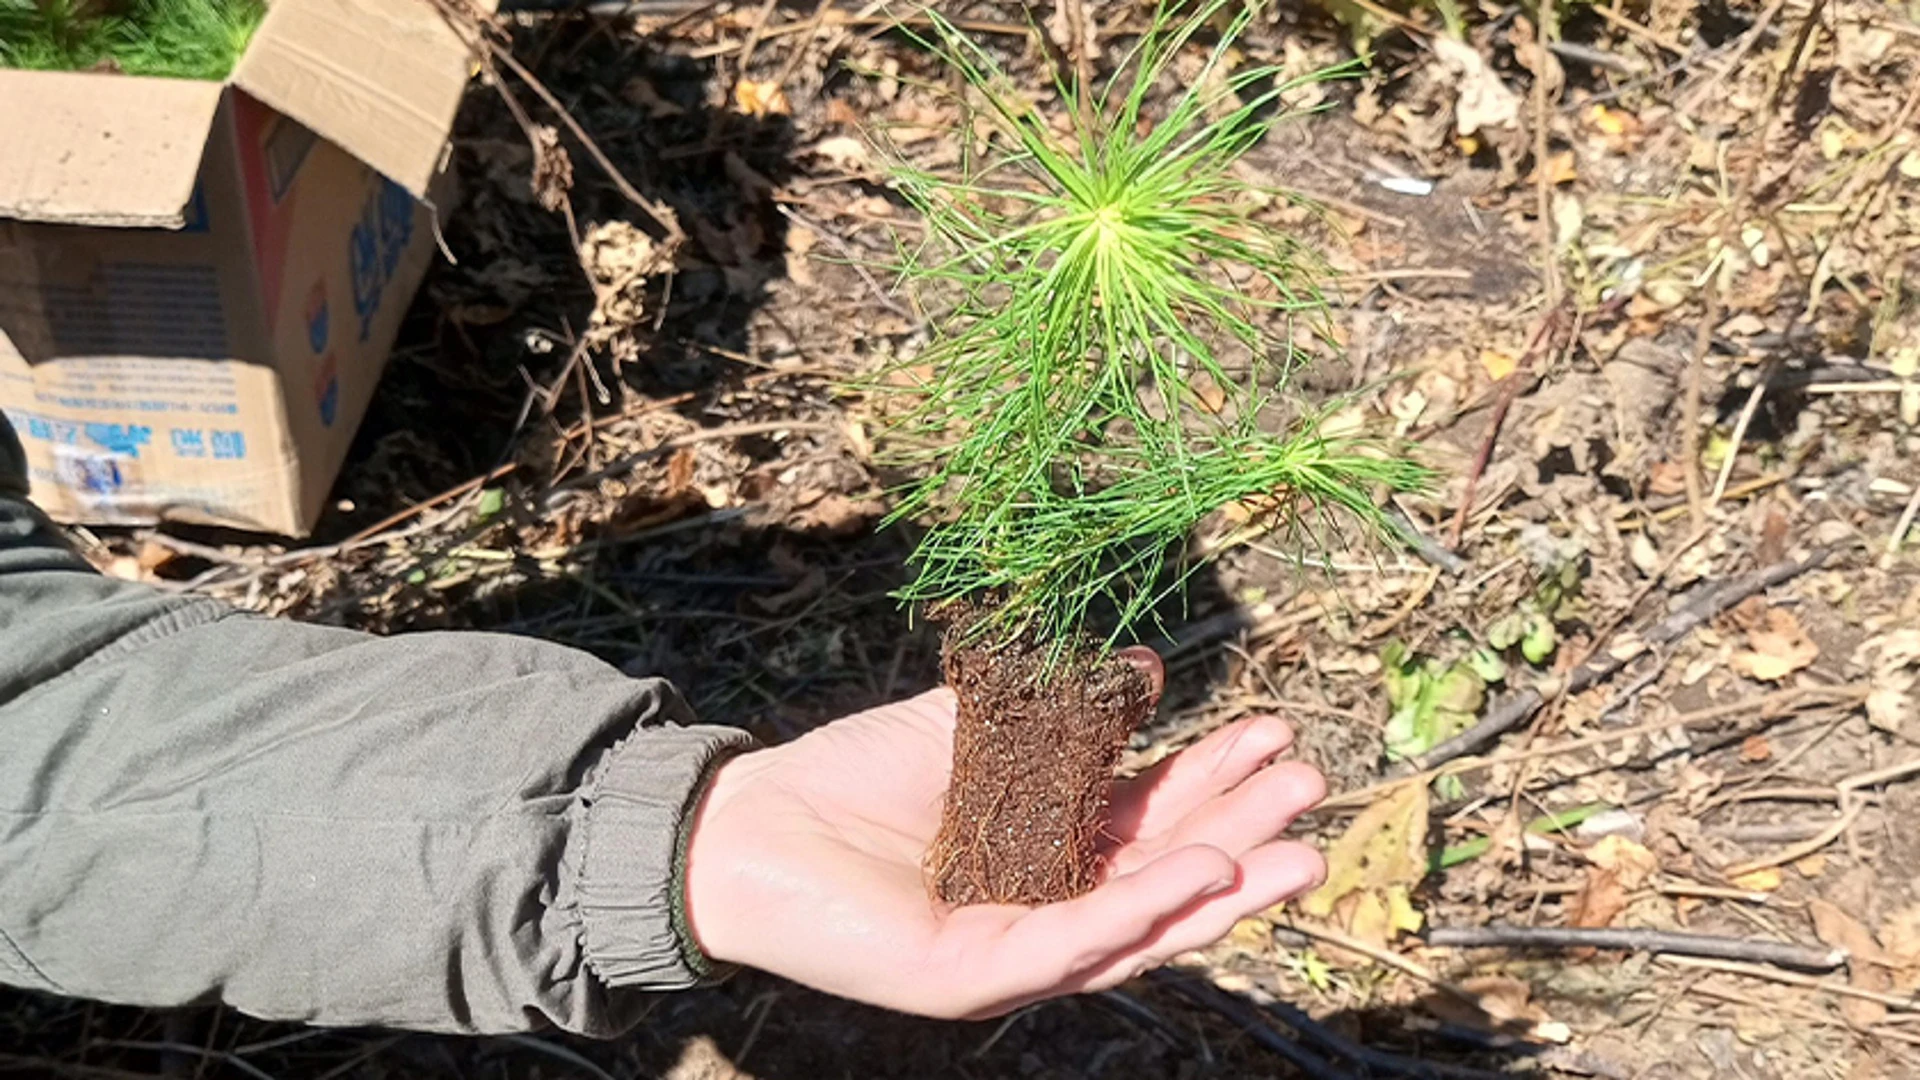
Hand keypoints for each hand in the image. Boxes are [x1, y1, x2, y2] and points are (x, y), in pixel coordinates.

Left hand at [681, 649, 1326, 1019]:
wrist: (751, 824)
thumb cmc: (856, 777)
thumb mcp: (979, 728)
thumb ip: (1064, 708)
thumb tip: (1149, 667)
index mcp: (1050, 849)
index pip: (1153, 819)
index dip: (1216, 778)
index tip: (1275, 729)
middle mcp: (1047, 906)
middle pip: (1166, 875)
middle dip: (1245, 831)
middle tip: (1310, 784)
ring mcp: (1017, 950)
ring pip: (1140, 926)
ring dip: (1223, 887)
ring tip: (1297, 850)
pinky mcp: (978, 976)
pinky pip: (1074, 945)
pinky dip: (1142, 911)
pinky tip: (1201, 872)